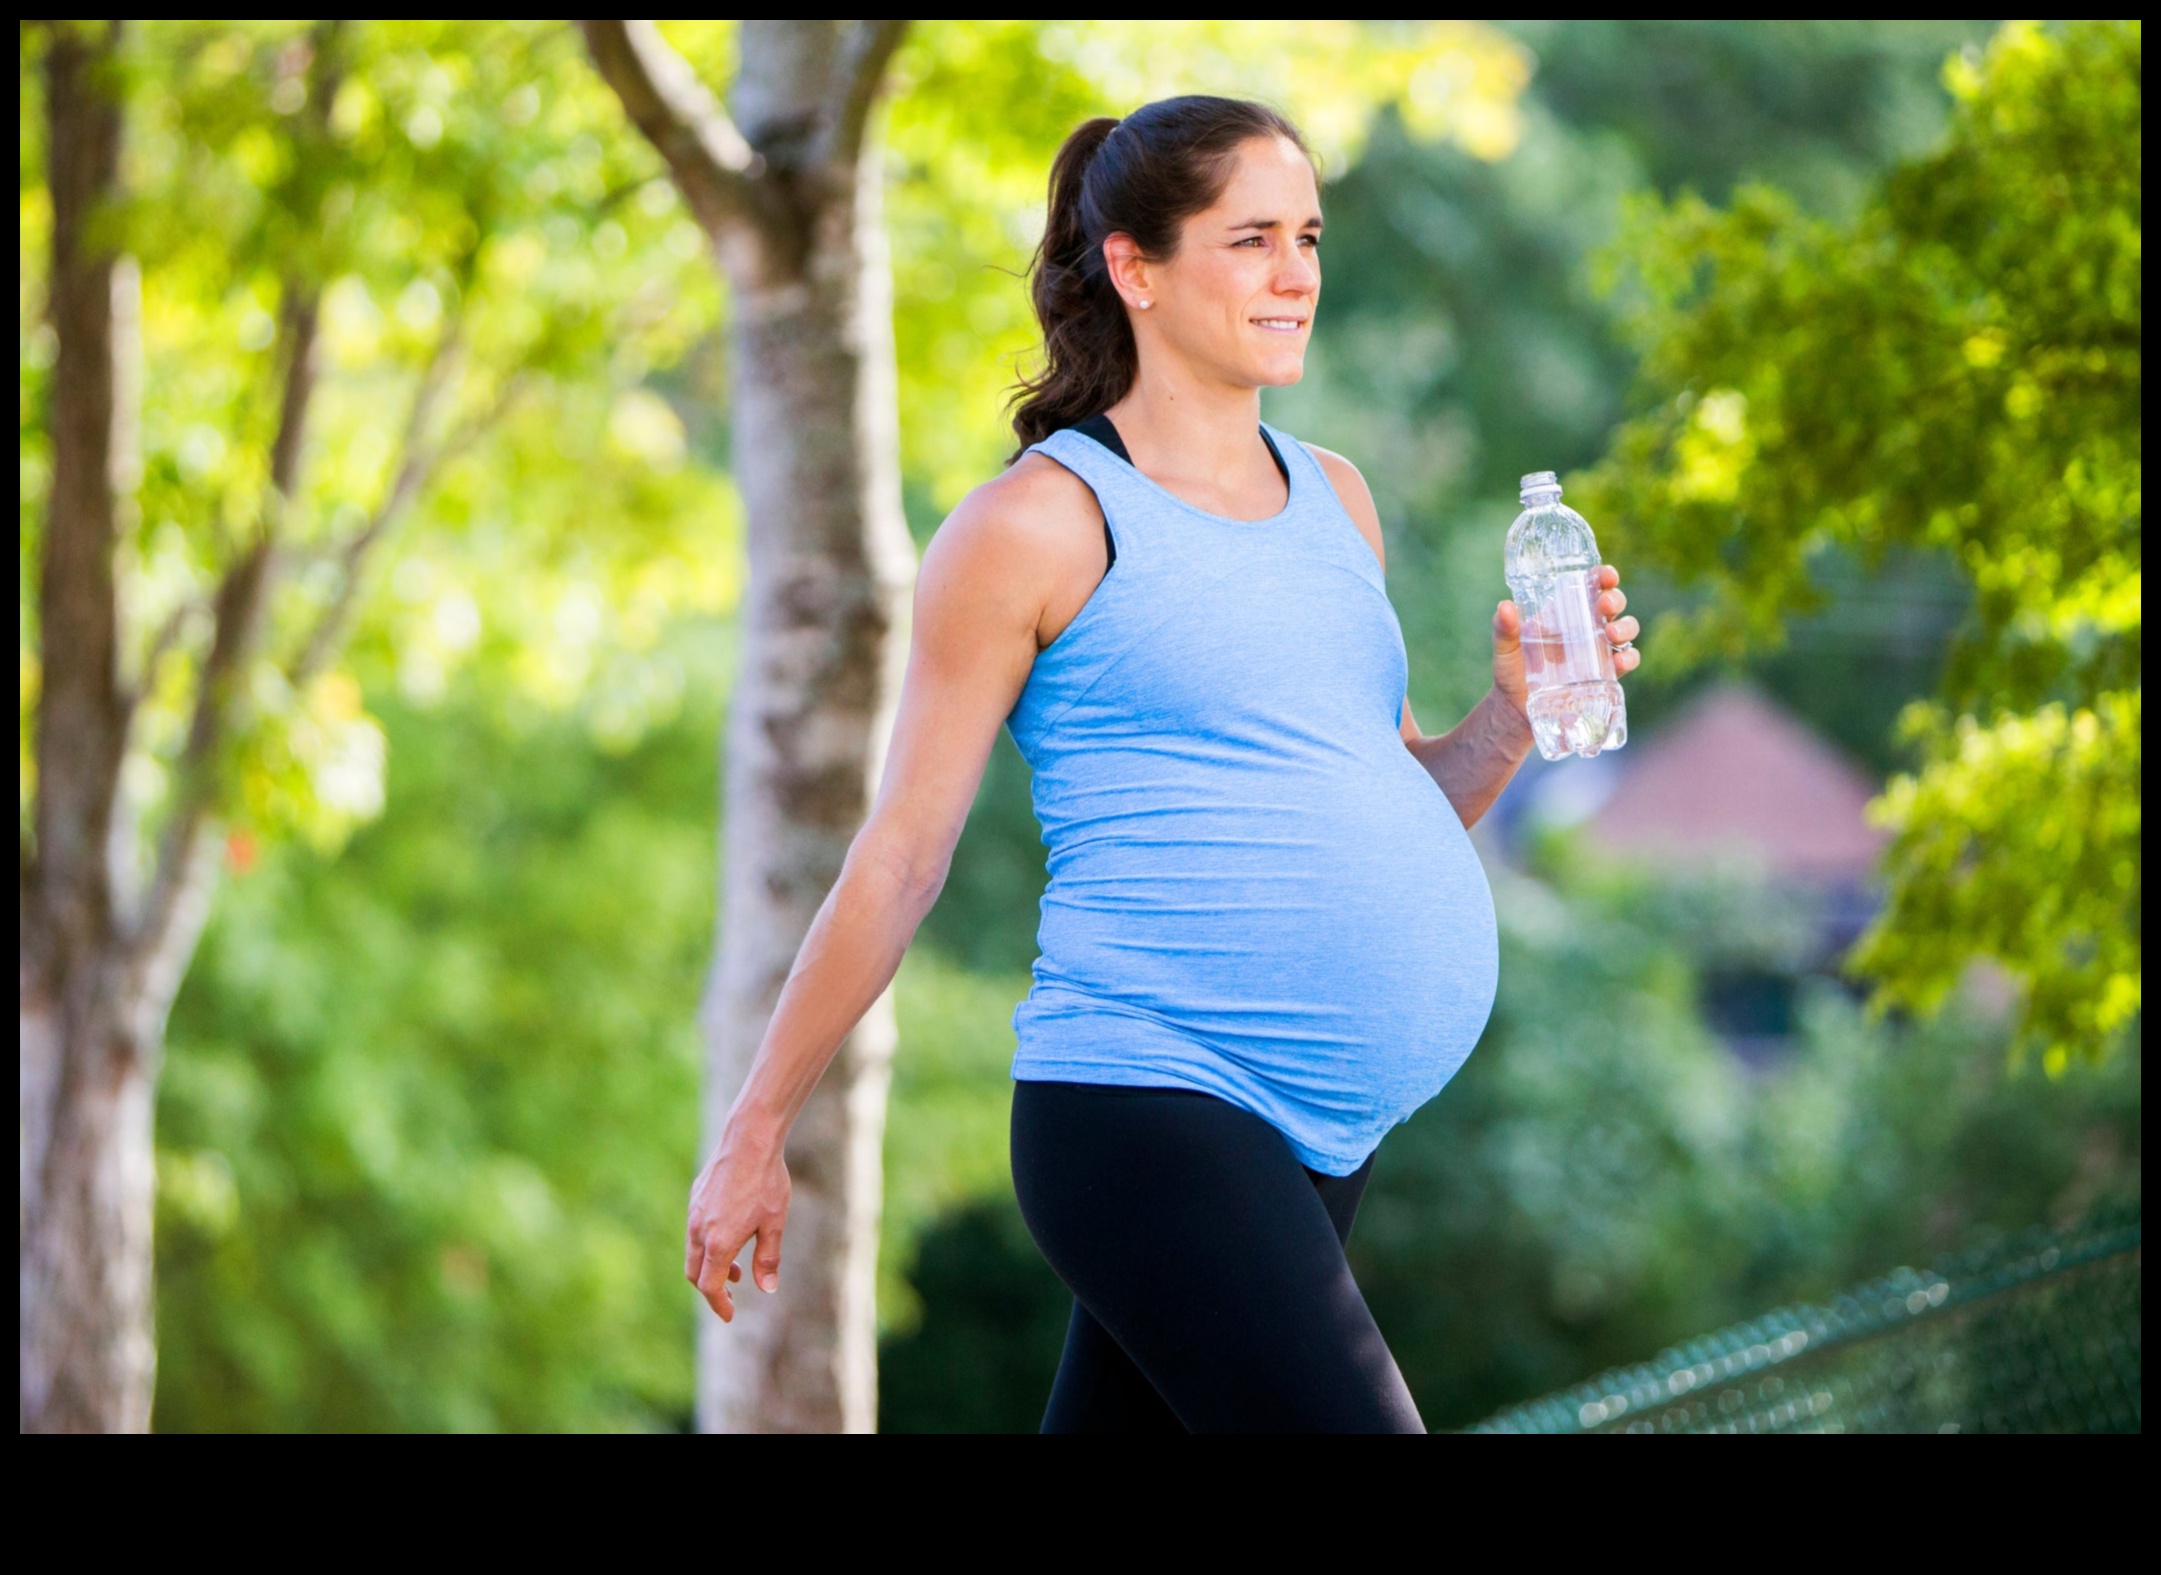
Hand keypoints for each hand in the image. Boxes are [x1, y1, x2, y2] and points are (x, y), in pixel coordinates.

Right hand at [685, 1126, 791, 1321]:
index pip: (710, 1286)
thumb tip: (767, 1289)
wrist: (749, 1140)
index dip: (719, 1304)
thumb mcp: (774, 1224)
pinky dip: (708, 1245)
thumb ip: (768, 1259)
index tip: (729, 1315)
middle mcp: (700, 1230)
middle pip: (695, 1273)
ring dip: (711, 1265)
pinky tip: (731, 1235)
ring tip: (738, 1268)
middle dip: (711, 1289)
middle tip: (731, 1295)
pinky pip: (696, 1230)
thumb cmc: (767, 1182)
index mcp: (719, 1242)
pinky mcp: (696, 1197)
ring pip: (694, 1251)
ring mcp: (694, 1212)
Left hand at [1491, 564, 1641, 714]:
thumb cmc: (1512, 672)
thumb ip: (1504, 629)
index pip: (1590, 587)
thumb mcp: (1505, 649)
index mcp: (1565, 613)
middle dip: (1615, 599)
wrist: (1516, 710)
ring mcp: (1597, 651)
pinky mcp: (1604, 675)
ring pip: (1626, 630)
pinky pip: (1626, 661)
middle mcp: (1586, 628)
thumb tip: (1505, 606)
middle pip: (1613, 604)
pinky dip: (1629, 658)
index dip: (1603, 577)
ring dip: (1625, 628)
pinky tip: (1620, 661)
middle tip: (1604, 606)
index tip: (1606, 575)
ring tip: (1611, 634)